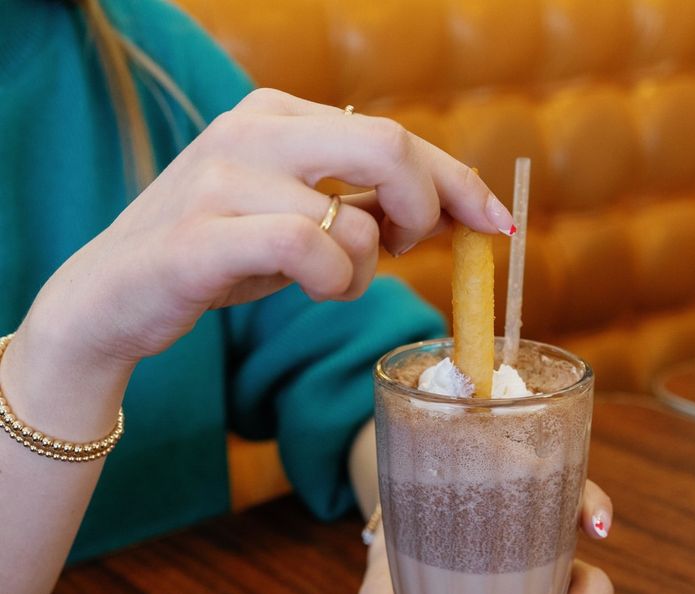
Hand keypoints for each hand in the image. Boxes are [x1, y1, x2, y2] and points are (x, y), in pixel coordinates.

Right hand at [27, 89, 514, 369]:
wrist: (115, 295)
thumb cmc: (217, 257)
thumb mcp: (296, 219)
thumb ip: (359, 205)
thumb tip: (449, 209)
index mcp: (280, 116)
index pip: (396, 137)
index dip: (460, 181)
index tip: (498, 224)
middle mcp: (253, 131)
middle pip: (387, 146)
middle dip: (426, 207)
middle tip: (405, 248)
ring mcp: (223, 179)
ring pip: (352, 218)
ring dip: (362, 271)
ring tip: (330, 284)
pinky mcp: (201, 237)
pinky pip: (306, 250)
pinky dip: (331, 282)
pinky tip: (313, 290)